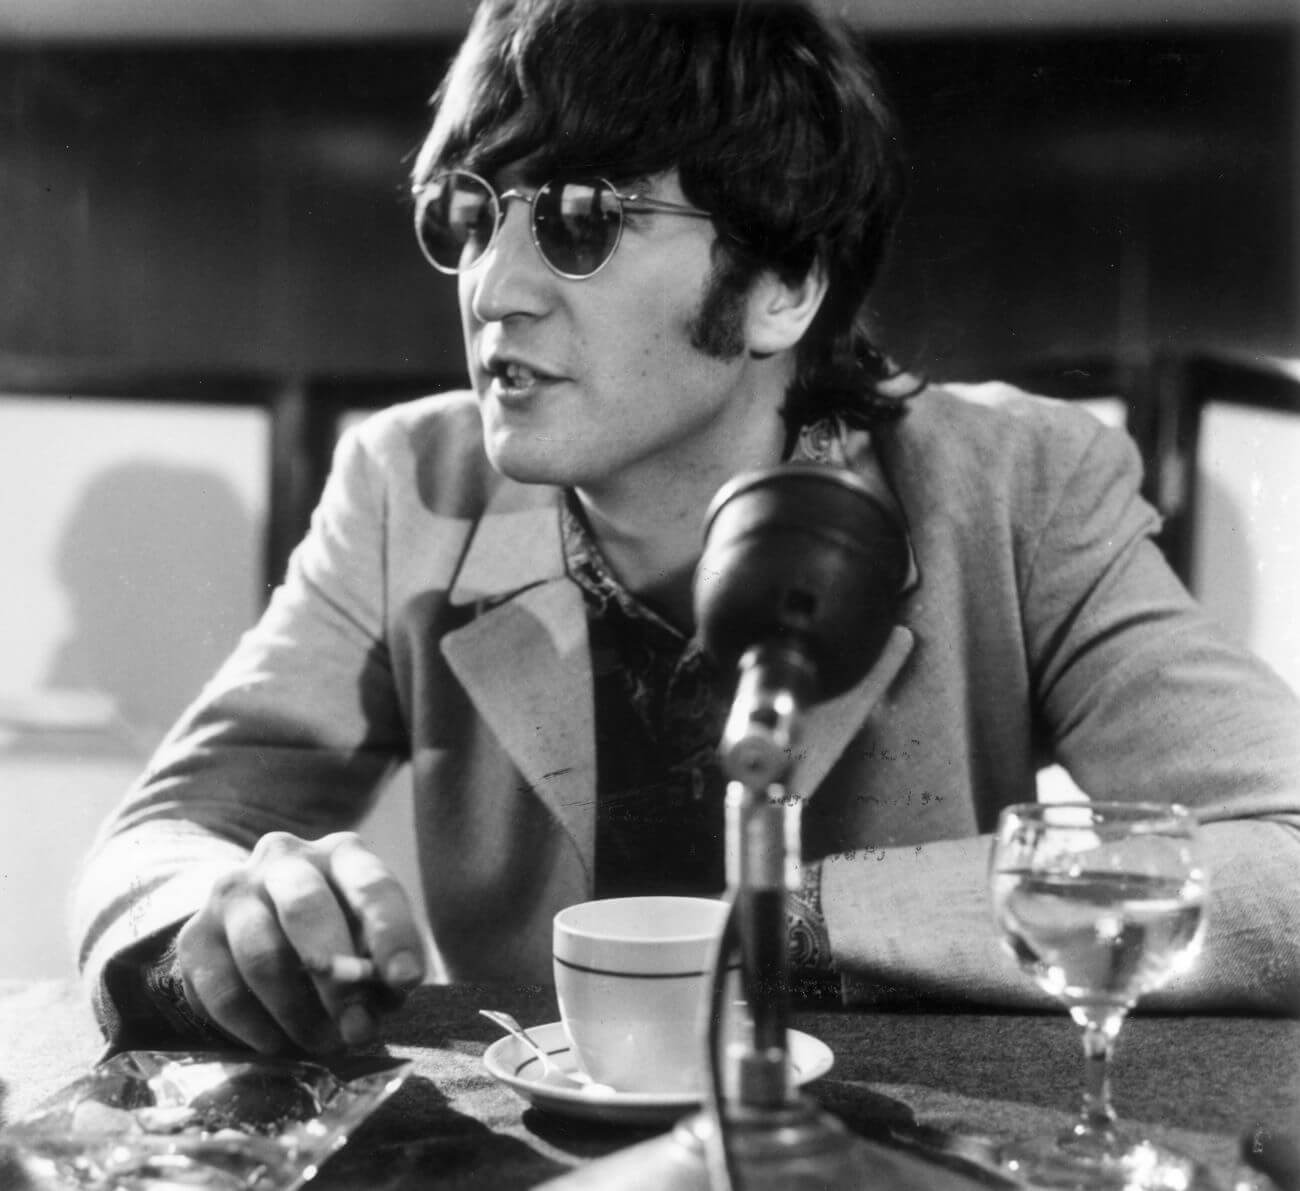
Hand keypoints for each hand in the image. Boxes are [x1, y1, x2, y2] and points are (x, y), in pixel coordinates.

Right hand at [176, 831, 425, 1054]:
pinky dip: (256, 1027)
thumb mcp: (369, 942)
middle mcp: (284, 860)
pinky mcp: (196, 936)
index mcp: (341, 854)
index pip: (371, 885)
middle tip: (356, 1028)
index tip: (406, 980)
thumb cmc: (337, 936)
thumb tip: (371, 1011)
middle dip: (337, 977)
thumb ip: (381, 972)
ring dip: (297, 1012)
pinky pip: (223, 991)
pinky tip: (279, 1043)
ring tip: (323, 1043)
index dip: (391, 933)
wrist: (255, 926)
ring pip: (262, 955)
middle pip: (306, 909)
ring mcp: (234, 894)